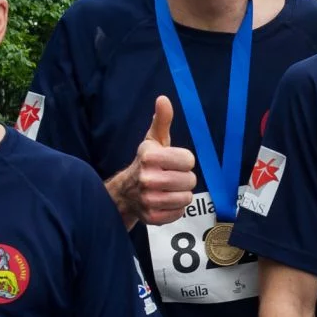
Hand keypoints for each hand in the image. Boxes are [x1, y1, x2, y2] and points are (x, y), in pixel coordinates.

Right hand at [108, 96, 196, 226]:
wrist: (126, 192)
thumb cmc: (146, 162)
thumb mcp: (154, 140)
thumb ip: (162, 120)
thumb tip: (163, 99)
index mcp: (149, 157)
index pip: (189, 160)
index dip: (184, 161)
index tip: (173, 161)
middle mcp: (147, 178)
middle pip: (190, 180)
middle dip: (184, 178)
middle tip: (171, 177)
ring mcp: (149, 199)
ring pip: (186, 197)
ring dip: (181, 193)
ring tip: (168, 189)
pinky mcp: (152, 217)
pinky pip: (179, 213)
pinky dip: (175, 208)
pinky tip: (164, 201)